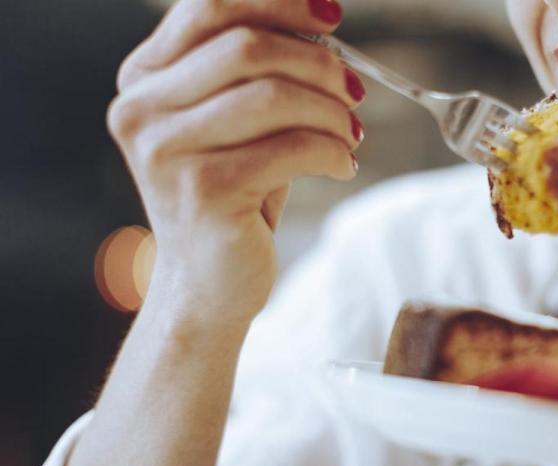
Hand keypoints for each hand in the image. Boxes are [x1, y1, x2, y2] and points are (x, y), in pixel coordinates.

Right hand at [108, 0, 363, 325]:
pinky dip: (333, 152)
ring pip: (274, 96)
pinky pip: (292, 148)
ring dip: (332, 113)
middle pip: (248, 48)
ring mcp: (166, 151)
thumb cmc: (233, 194)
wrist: (208, 284)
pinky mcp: (202, 191)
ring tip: (350, 136)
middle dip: (318, 65)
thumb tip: (321, 25)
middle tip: (354, 92)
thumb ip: (259, 72)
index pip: (211, 8)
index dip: (279, 3)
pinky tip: (342, 166)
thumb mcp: (237, 122)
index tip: (332, 16)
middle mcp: (140, 109)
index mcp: (144, 79)